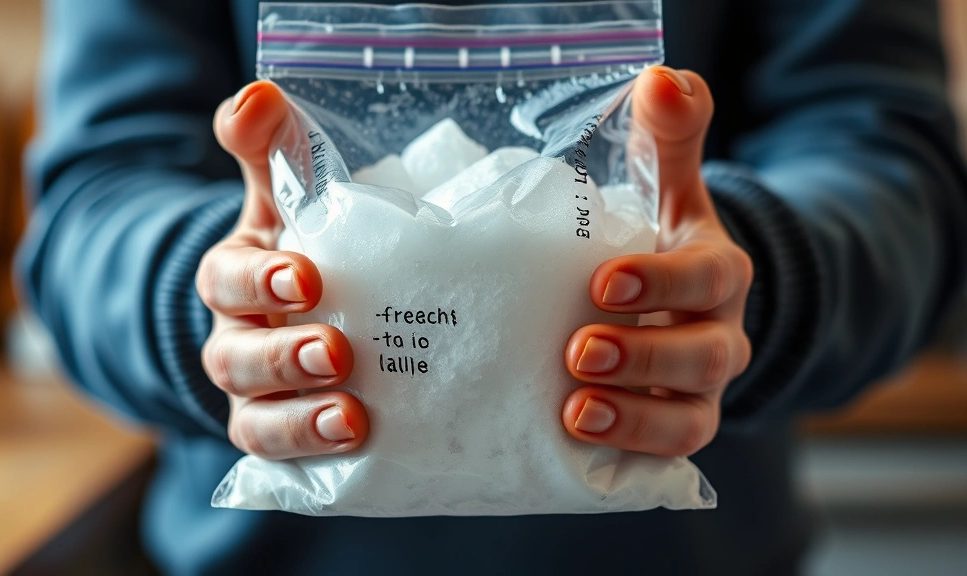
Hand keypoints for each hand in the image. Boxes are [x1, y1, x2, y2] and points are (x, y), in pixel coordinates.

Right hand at [198, 81, 367, 458]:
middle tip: (338, 352)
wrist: (295, 313)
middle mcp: (235, 342)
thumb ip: (271, 148)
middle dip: (283, 357)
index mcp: (236, 280)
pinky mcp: (285, 439)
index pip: (227, 279)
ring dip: (300, 422)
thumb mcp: (283, 196)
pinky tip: (360, 455)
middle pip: (237, 358)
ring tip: (352, 418)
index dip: (257, 280)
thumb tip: (258, 94)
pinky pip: (284, 463)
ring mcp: (257, 397)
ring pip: (257, 420)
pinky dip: (312, 461)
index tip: (304, 276)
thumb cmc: (297, 247)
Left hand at [562, 66, 752, 456]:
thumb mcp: (667, 185)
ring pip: (690, 417)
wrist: (673, 302)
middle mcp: (717, 335)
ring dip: (636, 418)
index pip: (707, 278)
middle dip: (644, 357)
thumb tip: (663, 78)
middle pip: (703, 356)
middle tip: (577, 349)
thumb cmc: (660, 239)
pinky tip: (579, 448)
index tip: (601, 282)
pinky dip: (631, 455)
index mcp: (717, 273)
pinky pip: (668, 456)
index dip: (661, 283)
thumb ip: (669, 135)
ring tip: (576, 411)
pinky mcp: (672, 426)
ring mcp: (698, 389)